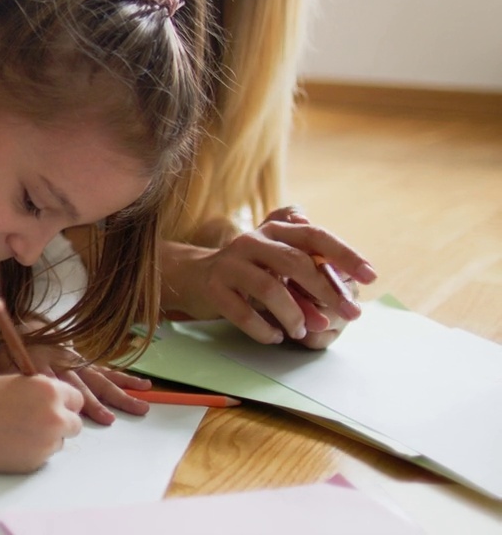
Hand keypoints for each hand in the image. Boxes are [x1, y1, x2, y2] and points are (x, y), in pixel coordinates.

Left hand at [0, 340, 149, 424]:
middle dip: (94, 403)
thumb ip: (10, 376)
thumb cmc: (12, 352)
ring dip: (119, 395)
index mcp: (39, 361)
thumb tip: (18, 388)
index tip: (75, 412)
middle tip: (109, 419)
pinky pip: (106, 371)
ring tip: (141, 407)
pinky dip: (125, 378)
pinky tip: (143, 385)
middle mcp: (63, 361)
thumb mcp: (1, 363)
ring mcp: (77, 361)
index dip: (61, 394)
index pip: (51, 380)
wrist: (26, 327)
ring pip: (99, 380)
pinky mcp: (85, 361)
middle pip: (80, 384)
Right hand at [0, 374, 83, 472]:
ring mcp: (46, 442)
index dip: (64, 403)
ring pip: (60, 442)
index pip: (76, 399)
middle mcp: (54, 417)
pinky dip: (32, 452)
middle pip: (75, 425)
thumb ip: (40, 392)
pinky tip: (9, 443)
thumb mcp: (15, 383)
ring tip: (16, 432)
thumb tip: (56, 402)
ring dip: (46, 439)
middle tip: (37, 422)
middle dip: (61, 423)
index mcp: (49, 391)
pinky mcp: (35, 462)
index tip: (54, 406)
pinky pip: (43, 457)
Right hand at [165, 206, 375, 344]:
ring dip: (294, 315)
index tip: (371, 276)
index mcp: (274, 231)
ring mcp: (229, 264)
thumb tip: (346, 283)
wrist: (195, 277)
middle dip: (327, 292)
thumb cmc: (250, 271)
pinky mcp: (213, 289)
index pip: (315, 236)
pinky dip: (265, 330)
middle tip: (350, 314)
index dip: (345, 254)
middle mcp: (251, 241)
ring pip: (270, 289)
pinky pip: (244, 313)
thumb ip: (310, 265)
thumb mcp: (279, 259)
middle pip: (296, 262)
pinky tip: (275, 336)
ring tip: (301, 331)